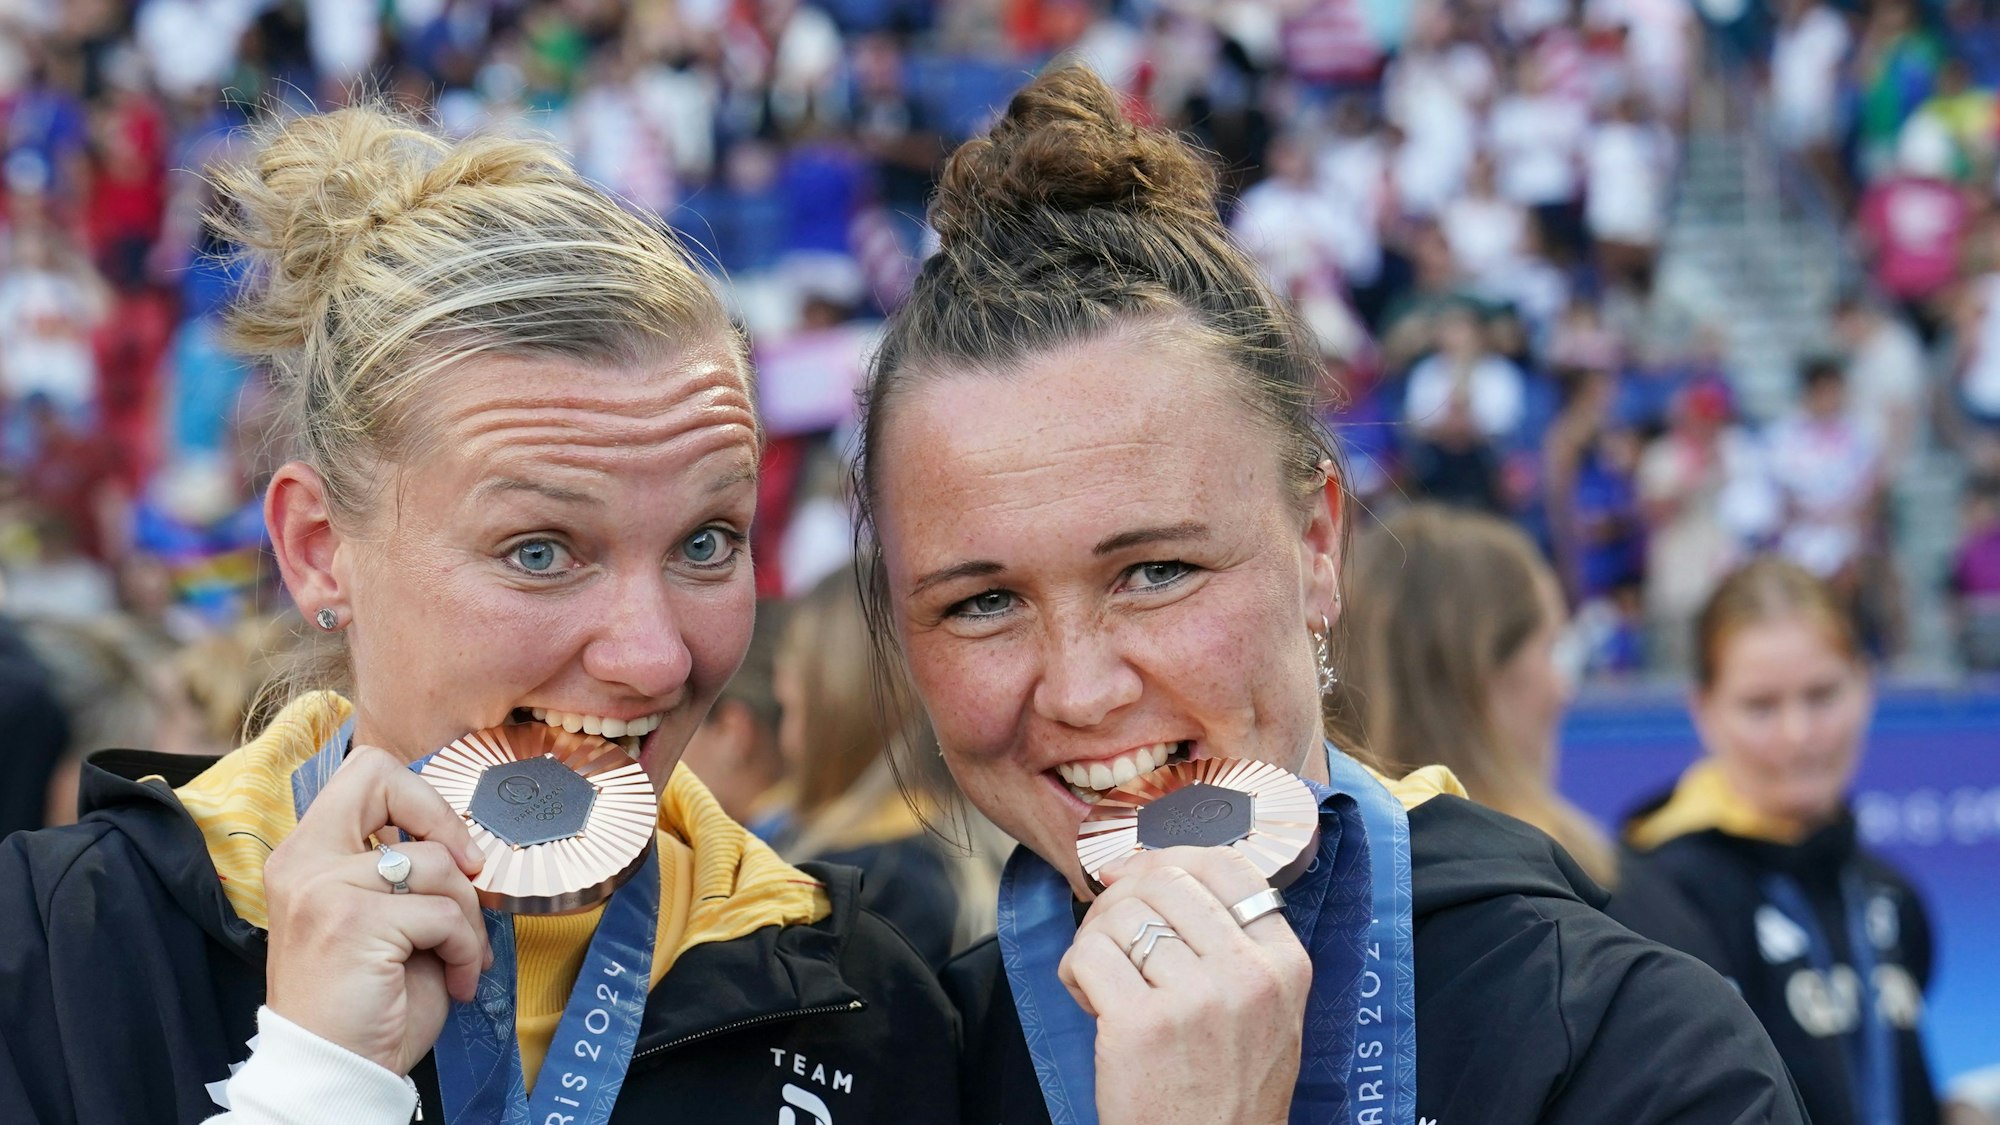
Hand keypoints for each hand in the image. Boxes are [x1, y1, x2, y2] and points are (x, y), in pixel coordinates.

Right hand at [263, 746, 490, 1074]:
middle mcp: (304, 861)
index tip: (448, 847)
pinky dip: (466, 949)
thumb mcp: (381, 916)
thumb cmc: (364, 999)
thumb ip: (403, 868)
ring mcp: (324, 889)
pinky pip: (444, 912)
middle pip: (381, 775)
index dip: (420, 798)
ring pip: (435, 862)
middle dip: (443, 817)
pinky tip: (456, 979)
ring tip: (462, 956)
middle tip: (468, 869)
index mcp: (306, 853)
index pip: (364, 772)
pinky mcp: (353, 922)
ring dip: (468, 914)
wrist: (334, 1068)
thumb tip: (463, 842)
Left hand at [1057, 847, 1309, 1124]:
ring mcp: (1196, 999)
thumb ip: (1231, 944)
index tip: (1139, 878)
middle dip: (1122, 899)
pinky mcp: (1142, 1025)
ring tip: (1104, 981)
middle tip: (1111, 937)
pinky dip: (1075, 972)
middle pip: (1165, 881)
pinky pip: (1088, 954)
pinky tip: (1090, 1002)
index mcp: (1284, 965)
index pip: (1228, 866)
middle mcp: (1248, 975)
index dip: (1170, 860)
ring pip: (1122, 913)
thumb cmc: (1226, 1092)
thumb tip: (1153, 871)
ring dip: (1097, 939)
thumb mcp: (1265, 1013)